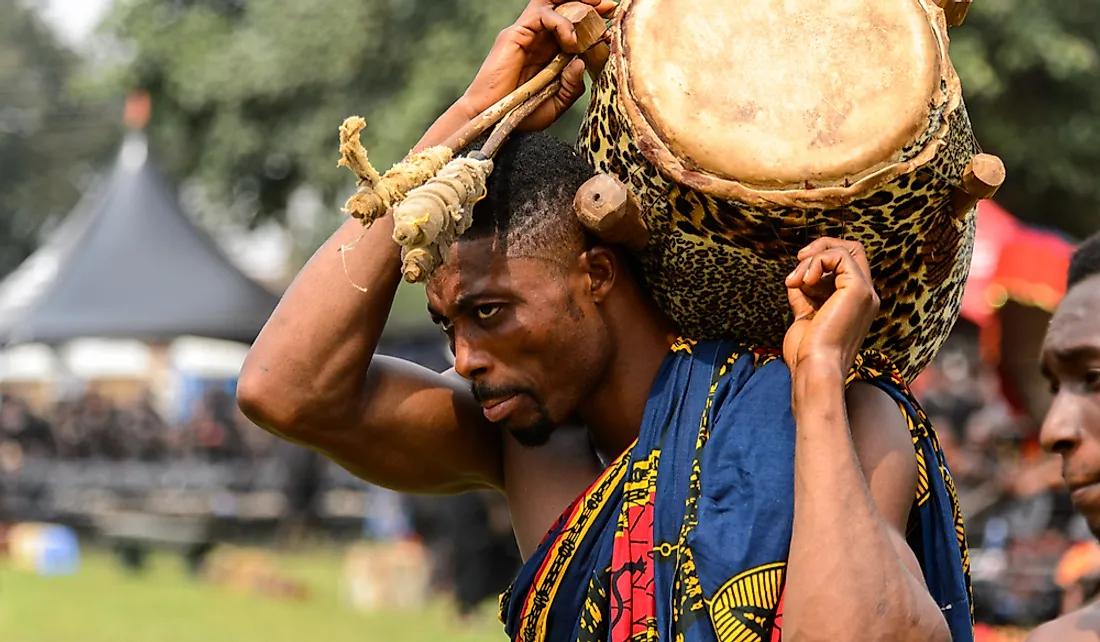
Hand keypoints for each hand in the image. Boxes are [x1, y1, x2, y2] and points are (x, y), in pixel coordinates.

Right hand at [458, 0, 616, 131]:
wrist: (491, 120)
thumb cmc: (519, 114)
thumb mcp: (556, 104)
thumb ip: (571, 86)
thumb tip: (581, 62)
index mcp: (549, 52)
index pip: (573, 25)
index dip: (593, 21)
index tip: (612, 25)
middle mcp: (538, 39)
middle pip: (563, 5)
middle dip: (588, 2)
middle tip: (609, 7)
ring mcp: (526, 34)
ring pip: (552, 2)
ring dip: (576, 3)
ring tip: (595, 13)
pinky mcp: (515, 34)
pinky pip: (541, 15)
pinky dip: (561, 22)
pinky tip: (572, 40)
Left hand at [782, 238, 879, 377]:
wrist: (814, 367)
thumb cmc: (806, 350)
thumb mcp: (804, 313)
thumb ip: (805, 292)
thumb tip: (796, 275)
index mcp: (855, 303)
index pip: (846, 264)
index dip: (820, 260)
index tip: (797, 275)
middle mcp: (866, 296)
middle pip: (852, 249)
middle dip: (821, 248)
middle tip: (799, 261)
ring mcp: (865, 292)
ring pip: (845, 249)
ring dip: (813, 259)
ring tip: (796, 281)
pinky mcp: (858, 289)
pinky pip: (840, 255)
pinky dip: (817, 261)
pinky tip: (805, 282)